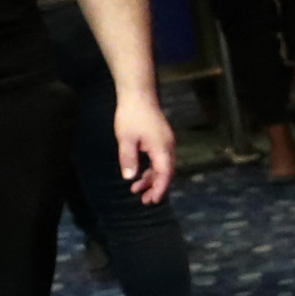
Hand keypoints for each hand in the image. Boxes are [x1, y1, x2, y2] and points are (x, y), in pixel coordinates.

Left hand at [115, 93, 177, 207]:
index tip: (153, 201)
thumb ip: (128, 159)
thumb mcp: (126, 139)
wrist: (138, 94)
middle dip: (157, 187)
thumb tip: (130, 178)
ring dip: (152, 179)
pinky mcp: (161, 139)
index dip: (160, 189)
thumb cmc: (131, 116)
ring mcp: (166, 142)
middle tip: (145, 201)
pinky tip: (140, 174)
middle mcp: (168, 146)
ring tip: (137, 190)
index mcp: (162, 148)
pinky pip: (160, 159)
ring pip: (163, 166)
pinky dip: (151, 169)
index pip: (165, 174)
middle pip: (166, 172)